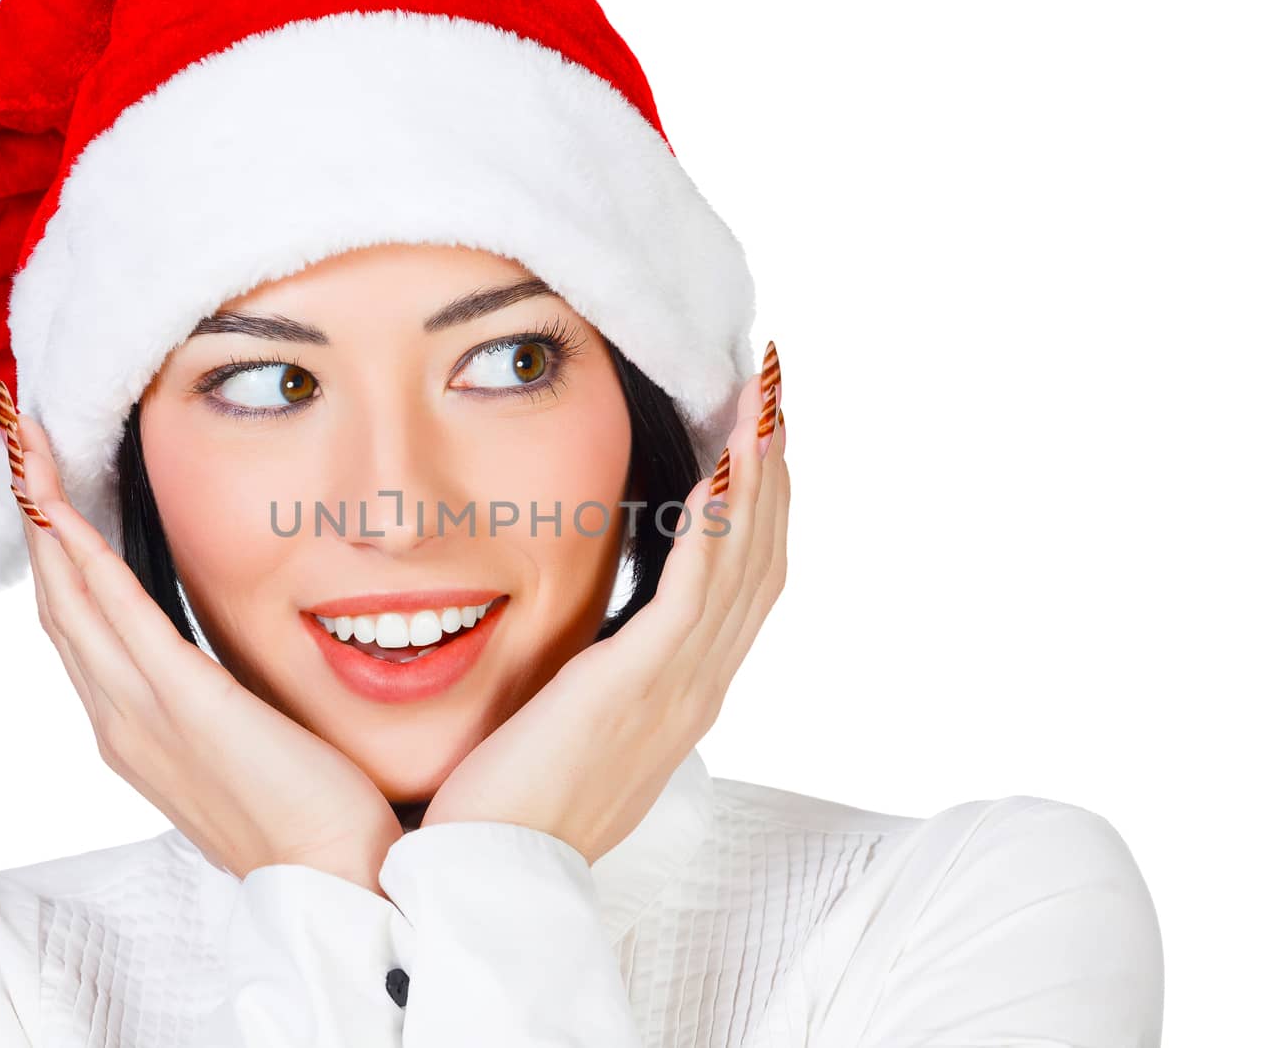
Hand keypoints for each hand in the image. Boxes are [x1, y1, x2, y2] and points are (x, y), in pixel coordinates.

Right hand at [0, 384, 403, 894]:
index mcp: (131, 729)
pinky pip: (120, 616)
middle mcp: (118, 721)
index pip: (75, 626)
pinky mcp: (185, 705)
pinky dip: (87, 558)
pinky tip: (68, 511)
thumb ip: (209, 697)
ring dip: (47, 521)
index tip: (47, 489)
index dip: (54, 555)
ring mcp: (142, 716)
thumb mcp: (238, 741)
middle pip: (56, 603)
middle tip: (23, 446)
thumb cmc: (301, 812)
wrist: (333, 875)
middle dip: (38, 520)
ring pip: (70, 601)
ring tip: (32, 453)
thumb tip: (213, 658)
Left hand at [420, 347, 789, 862]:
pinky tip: (723, 462)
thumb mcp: (574, 726)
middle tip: (773, 390)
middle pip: (762, 558)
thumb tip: (594, 641)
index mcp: (683, 692)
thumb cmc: (517, 803)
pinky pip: (695, 590)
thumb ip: (601, 677)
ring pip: (745, 561)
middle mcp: (698, 685)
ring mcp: (678, 687)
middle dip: (773, 469)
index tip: (754, 436)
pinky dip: (718, 523)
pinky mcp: (637, 684)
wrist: (494, 877)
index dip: (758, 506)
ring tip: (763, 396)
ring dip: (758, 473)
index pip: (743, 581)